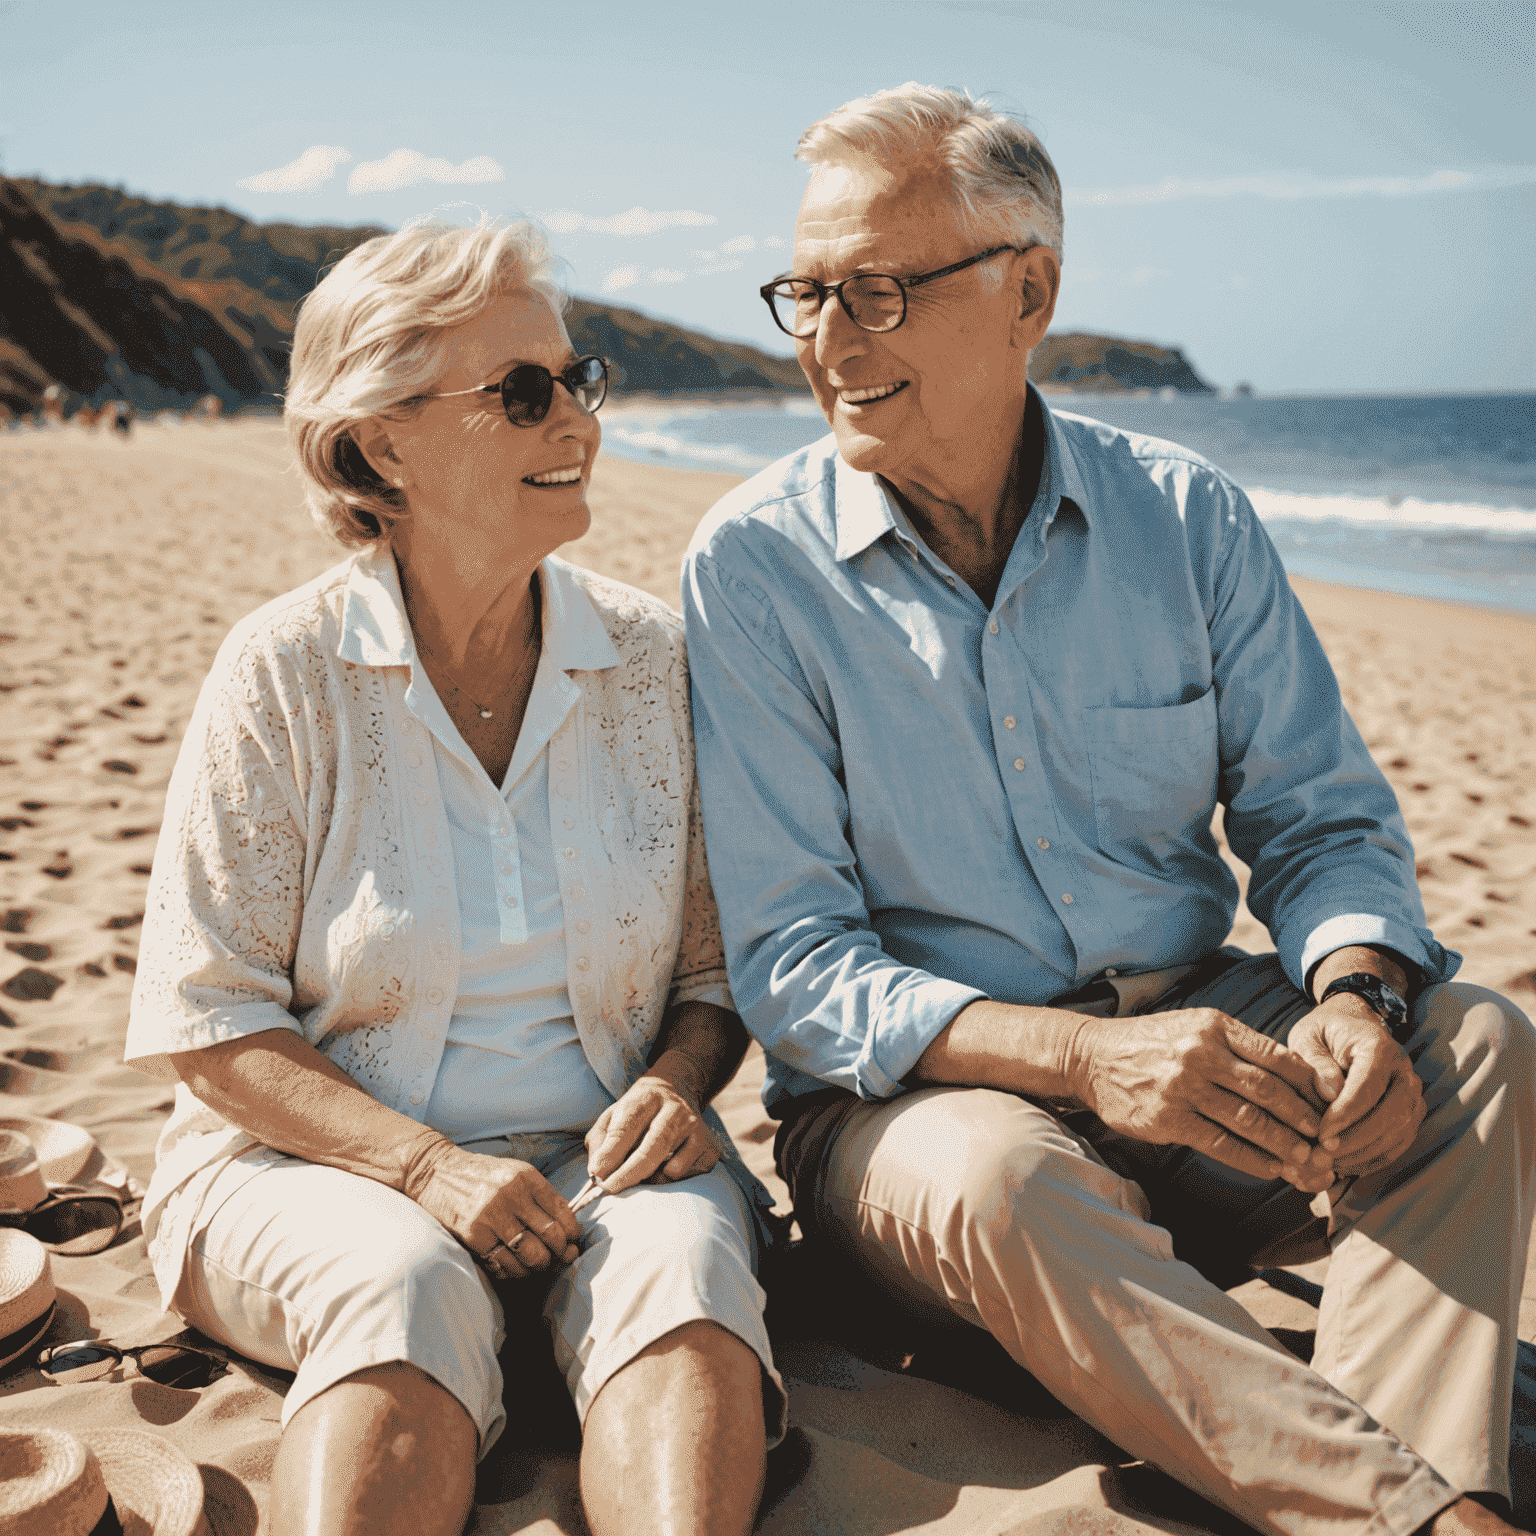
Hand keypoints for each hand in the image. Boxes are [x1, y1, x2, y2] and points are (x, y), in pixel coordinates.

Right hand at [403, 1142, 581, 1280]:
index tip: (574, 1242)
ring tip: (538, 1266)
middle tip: (561, 1259)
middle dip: (561, 1254)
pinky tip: (515, 1268)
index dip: (573, 1233)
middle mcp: (512, 1195)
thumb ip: (539, 1196)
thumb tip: (566, 1226)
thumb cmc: (480, 1176)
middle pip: (551, 1236)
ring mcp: (492, 1216)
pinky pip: (504, 1264)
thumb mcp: (514, 1174)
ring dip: (539, 1267)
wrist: (436, 1172)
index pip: (563, 1211)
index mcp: (527, 1177)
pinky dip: (514, 1272)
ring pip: (530, 1255)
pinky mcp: (474, 1235)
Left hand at [584, 1065, 720, 1193]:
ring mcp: (696, 1128)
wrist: (678, 1091)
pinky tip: (664, 1168)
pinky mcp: (710, 1147)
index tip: (597, 1174)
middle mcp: (676, 1109)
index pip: (628, 1127)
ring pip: (672, 1168)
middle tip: (609, 1189)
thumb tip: (597, 1171)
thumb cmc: (638, 1112)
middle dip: (629, 1174)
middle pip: (653, 1148)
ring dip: (650, 1180)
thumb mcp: (614, 1114)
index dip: (611, 1154)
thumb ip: (600, 1140)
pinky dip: (671, 1180)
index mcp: (647, 1097)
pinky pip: (688, 1176)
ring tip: (639, 1174)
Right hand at [1074, 1008, 1335, 1190]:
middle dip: (1304, 1119)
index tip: (1330, 1104)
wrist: (1093, 1057)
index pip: (1276, 1057)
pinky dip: (1251, 1159)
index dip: (1309, 1085)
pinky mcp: (1169, 1119)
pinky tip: (1270, 1168)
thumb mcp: (1195, 1027)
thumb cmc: (1153, 1043)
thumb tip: (1294, 1076)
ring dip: (1284, 1145)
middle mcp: (1200, 1054)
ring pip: (1248, 1121)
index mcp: (1214, 1027)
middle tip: (1328, 1139)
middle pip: (1268, 1091)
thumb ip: (1238, 1046)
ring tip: (1307, 1160)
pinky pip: (1221, 1143)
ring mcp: (1183, 1088)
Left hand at [1285, 995, 1424, 1177]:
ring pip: (1399, 1132)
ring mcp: (1412, 1094)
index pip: (1368, 1087)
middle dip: (1356, 1139)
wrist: (1349, 1027)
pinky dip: (1373, 1158)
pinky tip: (1344, 1164)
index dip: (1346, 1114)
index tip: (1321, 1133)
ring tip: (1328, 1162)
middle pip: (1391, 1114)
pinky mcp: (1410, 1113)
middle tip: (1323, 1153)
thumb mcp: (1307, 1037)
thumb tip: (1329, 1093)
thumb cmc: (1323, 1033)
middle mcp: (1403, 1071)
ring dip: (1363, 1153)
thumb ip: (1315, 1061)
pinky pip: (1399, 1143)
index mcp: (1378, 1047)